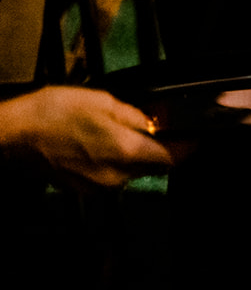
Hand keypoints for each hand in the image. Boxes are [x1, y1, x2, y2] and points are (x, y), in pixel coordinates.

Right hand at [0, 87, 172, 188]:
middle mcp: (115, 176)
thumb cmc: (55, 112)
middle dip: (161, 148)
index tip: (194, 135)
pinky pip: (111, 175)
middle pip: (154, 166)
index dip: (187, 145)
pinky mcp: (82, 188)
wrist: (12, 135)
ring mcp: (97, 186)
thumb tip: (158, 123)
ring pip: (133, 171)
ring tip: (122, 130)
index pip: (172, 157)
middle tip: (156, 126)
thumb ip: (138, 116)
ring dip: (136, 153)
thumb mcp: (105, 102)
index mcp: (125, 153)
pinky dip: (115, 160)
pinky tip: (101, 142)